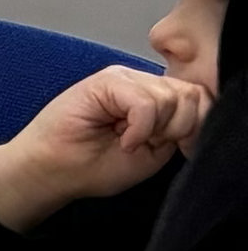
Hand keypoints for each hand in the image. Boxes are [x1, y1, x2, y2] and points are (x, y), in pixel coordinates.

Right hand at [0, 65, 206, 228]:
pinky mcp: (106, 81)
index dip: (194, 125)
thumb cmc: (93, 166)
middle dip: (177, 128)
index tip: (172, 148)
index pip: (199, 98)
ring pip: (170, 98)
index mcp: (154, 99)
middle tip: (147, 144)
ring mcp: (124, 79)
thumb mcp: (153, 153)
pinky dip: (139, 129)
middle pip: (190, 95)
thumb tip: (198, 110)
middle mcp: (142, 83)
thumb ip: (178, 129)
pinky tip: (123, 140)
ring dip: (154, 130)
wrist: (52, 171)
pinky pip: (145, 103)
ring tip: (128, 141)